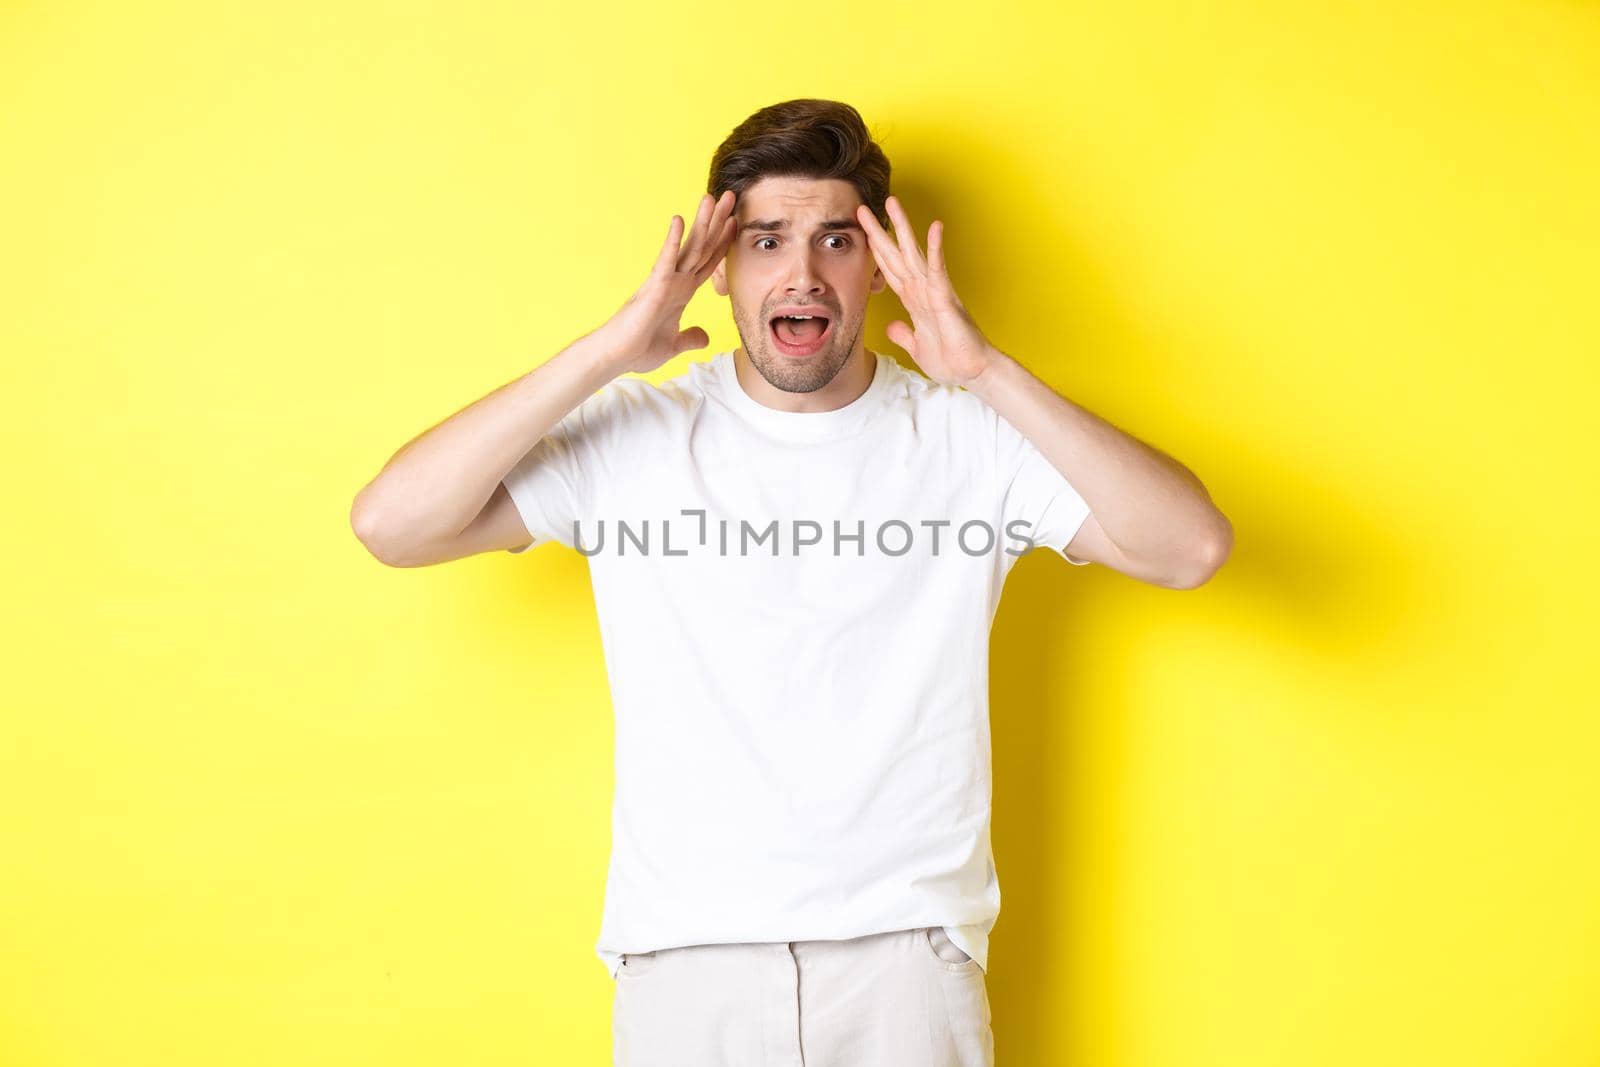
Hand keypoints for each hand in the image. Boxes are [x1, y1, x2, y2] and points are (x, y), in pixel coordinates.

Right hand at [596, 190, 737, 374]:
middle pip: (702, 246)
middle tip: (730, 196)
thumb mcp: (674, 344)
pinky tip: (679, 221)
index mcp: (682, 292)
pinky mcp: (654, 287)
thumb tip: (704, 337)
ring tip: (712, 198)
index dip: (723, 243)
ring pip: (689, 247)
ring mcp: (665, 281)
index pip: (708, 262)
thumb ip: (690, 338)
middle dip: (717, 222)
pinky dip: (673, 241)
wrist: (617, 357)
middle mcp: (675, 281)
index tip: (735, 222)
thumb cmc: (639, 349)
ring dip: (702, 223)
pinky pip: (666, 261)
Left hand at [855, 195, 998, 387]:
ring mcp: (934, 291)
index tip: (862, 233)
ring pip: (913, 253)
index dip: (875, 252)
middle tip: (862, 208)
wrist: (972, 372)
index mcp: (915, 300)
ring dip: (902, 227)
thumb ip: (904, 335)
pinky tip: (934, 227)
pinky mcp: (946, 298)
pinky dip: (935, 248)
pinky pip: (938, 269)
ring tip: (892, 202)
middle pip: (896, 255)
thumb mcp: (917, 347)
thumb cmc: (952, 360)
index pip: (890, 270)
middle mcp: (923, 290)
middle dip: (878, 231)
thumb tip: (892, 326)